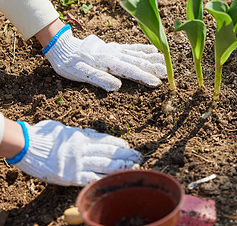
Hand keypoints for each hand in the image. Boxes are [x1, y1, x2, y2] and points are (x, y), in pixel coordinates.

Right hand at [6, 120, 141, 185]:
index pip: (105, 140)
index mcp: (81, 137)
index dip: (118, 143)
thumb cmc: (42, 135)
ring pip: (104, 165)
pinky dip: (102, 179)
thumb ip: (78, 132)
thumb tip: (89, 133)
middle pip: (109, 152)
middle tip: (138, 156)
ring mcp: (77, 163)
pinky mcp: (70, 176)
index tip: (128, 145)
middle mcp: (83, 149)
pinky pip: (90, 178)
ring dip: (120, 166)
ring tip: (133, 166)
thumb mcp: (63, 128)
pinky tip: (114, 180)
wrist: (26, 146)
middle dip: (125, 154)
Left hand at [43, 24, 166, 90]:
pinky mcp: (114, 47)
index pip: (130, 71)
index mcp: (108, 63)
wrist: (63, 46)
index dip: (144, 77)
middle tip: (168, 73)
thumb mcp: (80, 74)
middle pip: (138, 61)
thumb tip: (117, 86)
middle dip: (154, 68)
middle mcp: (114, 55)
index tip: (157, 83)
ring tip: (166, 62)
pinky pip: (132, 47)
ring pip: (137, 54)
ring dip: (152, 59)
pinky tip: (154, 50)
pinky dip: (144, 48)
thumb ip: (99, 79)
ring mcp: (115, 50)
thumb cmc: (70, 64)